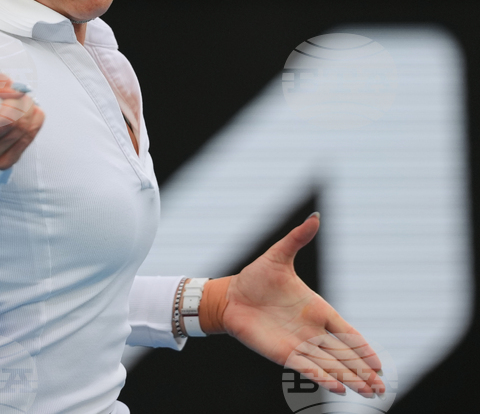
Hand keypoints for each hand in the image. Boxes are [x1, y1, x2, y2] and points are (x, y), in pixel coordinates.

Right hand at [0, 74, 43, 170]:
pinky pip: (27, 139)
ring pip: (18, 129)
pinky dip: (35, 122)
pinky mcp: (2, 163)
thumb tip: (15, 90)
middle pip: (2, 122)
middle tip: (21, 95)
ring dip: (29, 110)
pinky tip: (33, 114)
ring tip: (27, 102)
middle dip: (18, 102)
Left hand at [211, 214, 385, 397]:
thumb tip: (315, 218)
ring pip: (330, 365)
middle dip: (363, 371)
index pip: (347, 332)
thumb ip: (297, 240)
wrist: (230, 296)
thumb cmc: (255, 278)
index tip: (380, 363)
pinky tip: (337, 388)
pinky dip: (322, 378)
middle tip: (382, 388)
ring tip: (369, 394)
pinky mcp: (282, 353)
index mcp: (317, 309)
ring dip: (349, 379)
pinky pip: (306, 368)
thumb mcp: (278, 256)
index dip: (363, 347)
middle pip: (344, 355)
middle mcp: (312, 330)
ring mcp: (298, 344)